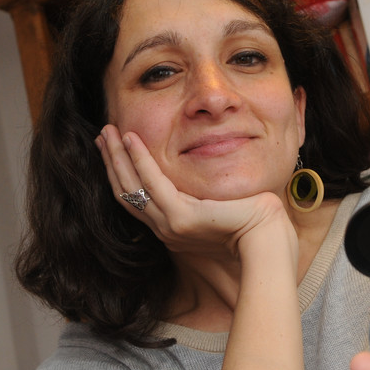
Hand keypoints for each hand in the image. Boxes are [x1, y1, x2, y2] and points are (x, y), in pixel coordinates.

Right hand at [95, 124, 294, 261]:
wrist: (268, 238)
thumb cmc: (252, 222)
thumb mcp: (218, 205)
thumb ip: (201, 195)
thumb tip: (199, 178)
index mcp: (173, 226)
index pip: (136, 198)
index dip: (120, 172)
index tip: (112, 147)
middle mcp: (166, 229)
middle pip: (126, 192)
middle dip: (111, 161)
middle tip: (102, 134)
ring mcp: (171, 225)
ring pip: (132, 187)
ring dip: (117, 156)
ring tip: (109, 131)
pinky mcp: (183, 218)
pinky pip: (154, 183)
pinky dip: (140, 160)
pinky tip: (132, 140)